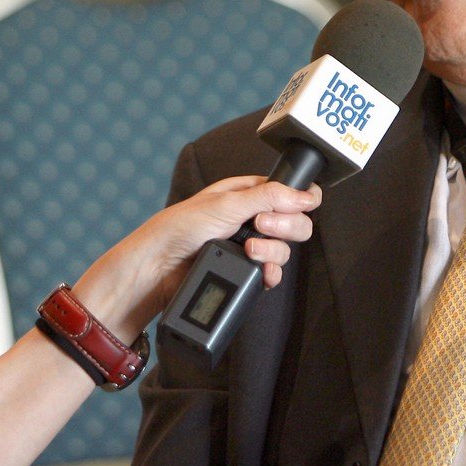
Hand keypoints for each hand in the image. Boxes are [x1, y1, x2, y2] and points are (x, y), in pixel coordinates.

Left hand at [74, 176, 319, 338]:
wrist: (159, 267)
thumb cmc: (180, 228)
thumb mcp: (227, 204)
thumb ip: (269, 197)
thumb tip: (306, 194)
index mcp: (247, 193)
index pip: (289, 192)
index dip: (298, 200)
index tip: (293, 206)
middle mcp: (251, 218)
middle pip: (295, 222)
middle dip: (284, 226)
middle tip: (259, 227)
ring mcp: (249, 245)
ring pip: (284, 249)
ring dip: (272, 250)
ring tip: (248, 249)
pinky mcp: (244, 270)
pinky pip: (272, 273)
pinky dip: (270, 273)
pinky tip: (260, 271)